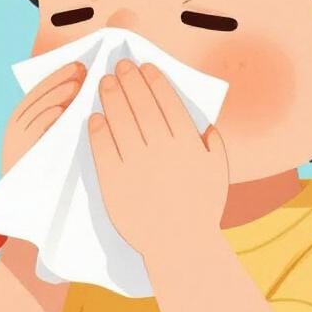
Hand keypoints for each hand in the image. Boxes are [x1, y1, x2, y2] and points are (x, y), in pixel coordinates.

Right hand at [2, 61, 84, 173]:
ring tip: (76, 85)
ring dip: (55, 96)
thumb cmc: (50, 170)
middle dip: (60, 80)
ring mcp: (16, 140)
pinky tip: (62, 111)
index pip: (42, 90)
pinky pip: (33, 132)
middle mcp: (16, 127)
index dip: (60, 75)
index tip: (79, 65)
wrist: (31, 204)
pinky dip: (46, 119)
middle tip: (82, 70)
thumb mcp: (54, 138)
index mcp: (23, 119)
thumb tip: (82, 90)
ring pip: (36, 111)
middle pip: (39, 96)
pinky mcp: (19, 154)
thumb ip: (61, 116)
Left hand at [88, 60, 228, 259]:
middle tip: (119, 66)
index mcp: (188, 143)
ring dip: (111, 97)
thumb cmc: (200, 209)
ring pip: (120, 120)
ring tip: (104, 83)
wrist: (179, 246)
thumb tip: (205, 124)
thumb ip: (214, 145)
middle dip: (129, 80)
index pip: (167, 100)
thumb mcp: (217, 174)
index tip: (145, 66)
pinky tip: (95, 118)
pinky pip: (103, 148)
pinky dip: (98, 129)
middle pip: (140, 104)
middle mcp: (163, 149)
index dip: (154, 79)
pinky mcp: (114, 181)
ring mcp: (137, 164)